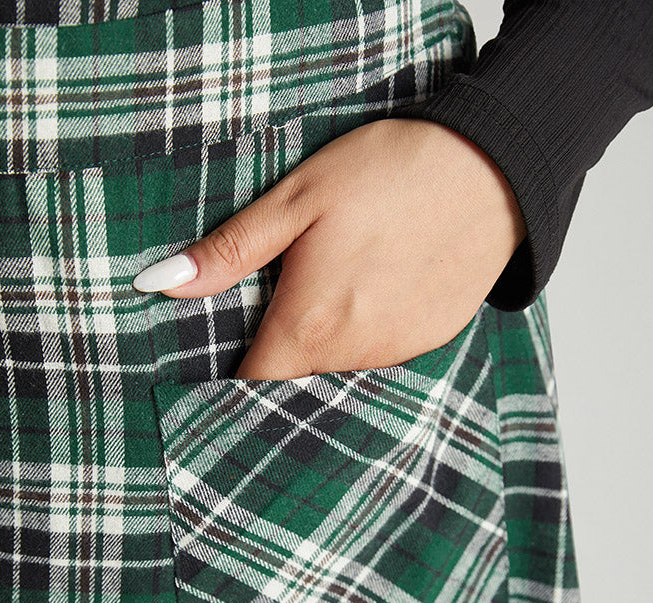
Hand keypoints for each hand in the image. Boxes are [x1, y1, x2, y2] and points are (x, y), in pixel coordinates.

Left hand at [132, 118, 526, 378]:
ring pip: (337, 365)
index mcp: (308, 324)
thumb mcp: (295, 200)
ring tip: (337, 281)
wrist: (492, 169)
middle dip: (280, 348)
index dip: (232, 377)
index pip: (253, 384)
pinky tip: (377, 287)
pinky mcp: (428, 343)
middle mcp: (352, 354)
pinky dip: (367, 333)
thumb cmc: (388, 174)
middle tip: (285, 295)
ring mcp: (395, 353)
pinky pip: (379, 354)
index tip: (223, 357)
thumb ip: (228, 252)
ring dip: (325, 339)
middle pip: (295, 375)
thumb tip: (160, 283)